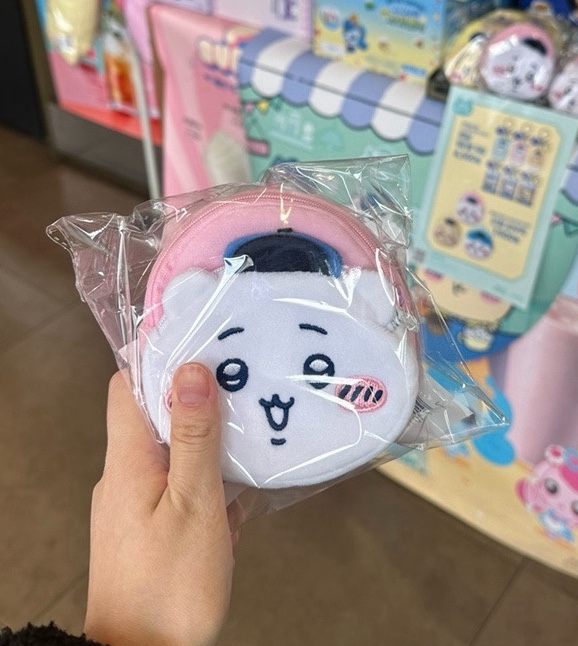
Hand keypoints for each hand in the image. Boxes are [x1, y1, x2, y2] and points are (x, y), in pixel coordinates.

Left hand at [84, 363, 236, 645]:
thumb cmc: (170, 585)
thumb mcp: (193, 504)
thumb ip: (193, 438)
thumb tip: (190, 371)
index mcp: (127, 461)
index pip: (125, 387)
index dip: (156, 358)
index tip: (197, 340)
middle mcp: (123, 475)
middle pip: (151, 415)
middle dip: (193, 396)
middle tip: (238, 381)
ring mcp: (134, 502)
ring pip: (169, 450)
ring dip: (204, 438)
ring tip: (246, 427)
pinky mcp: (148, 526)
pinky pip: (175, 483)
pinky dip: (203, 475)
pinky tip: (237, 486)